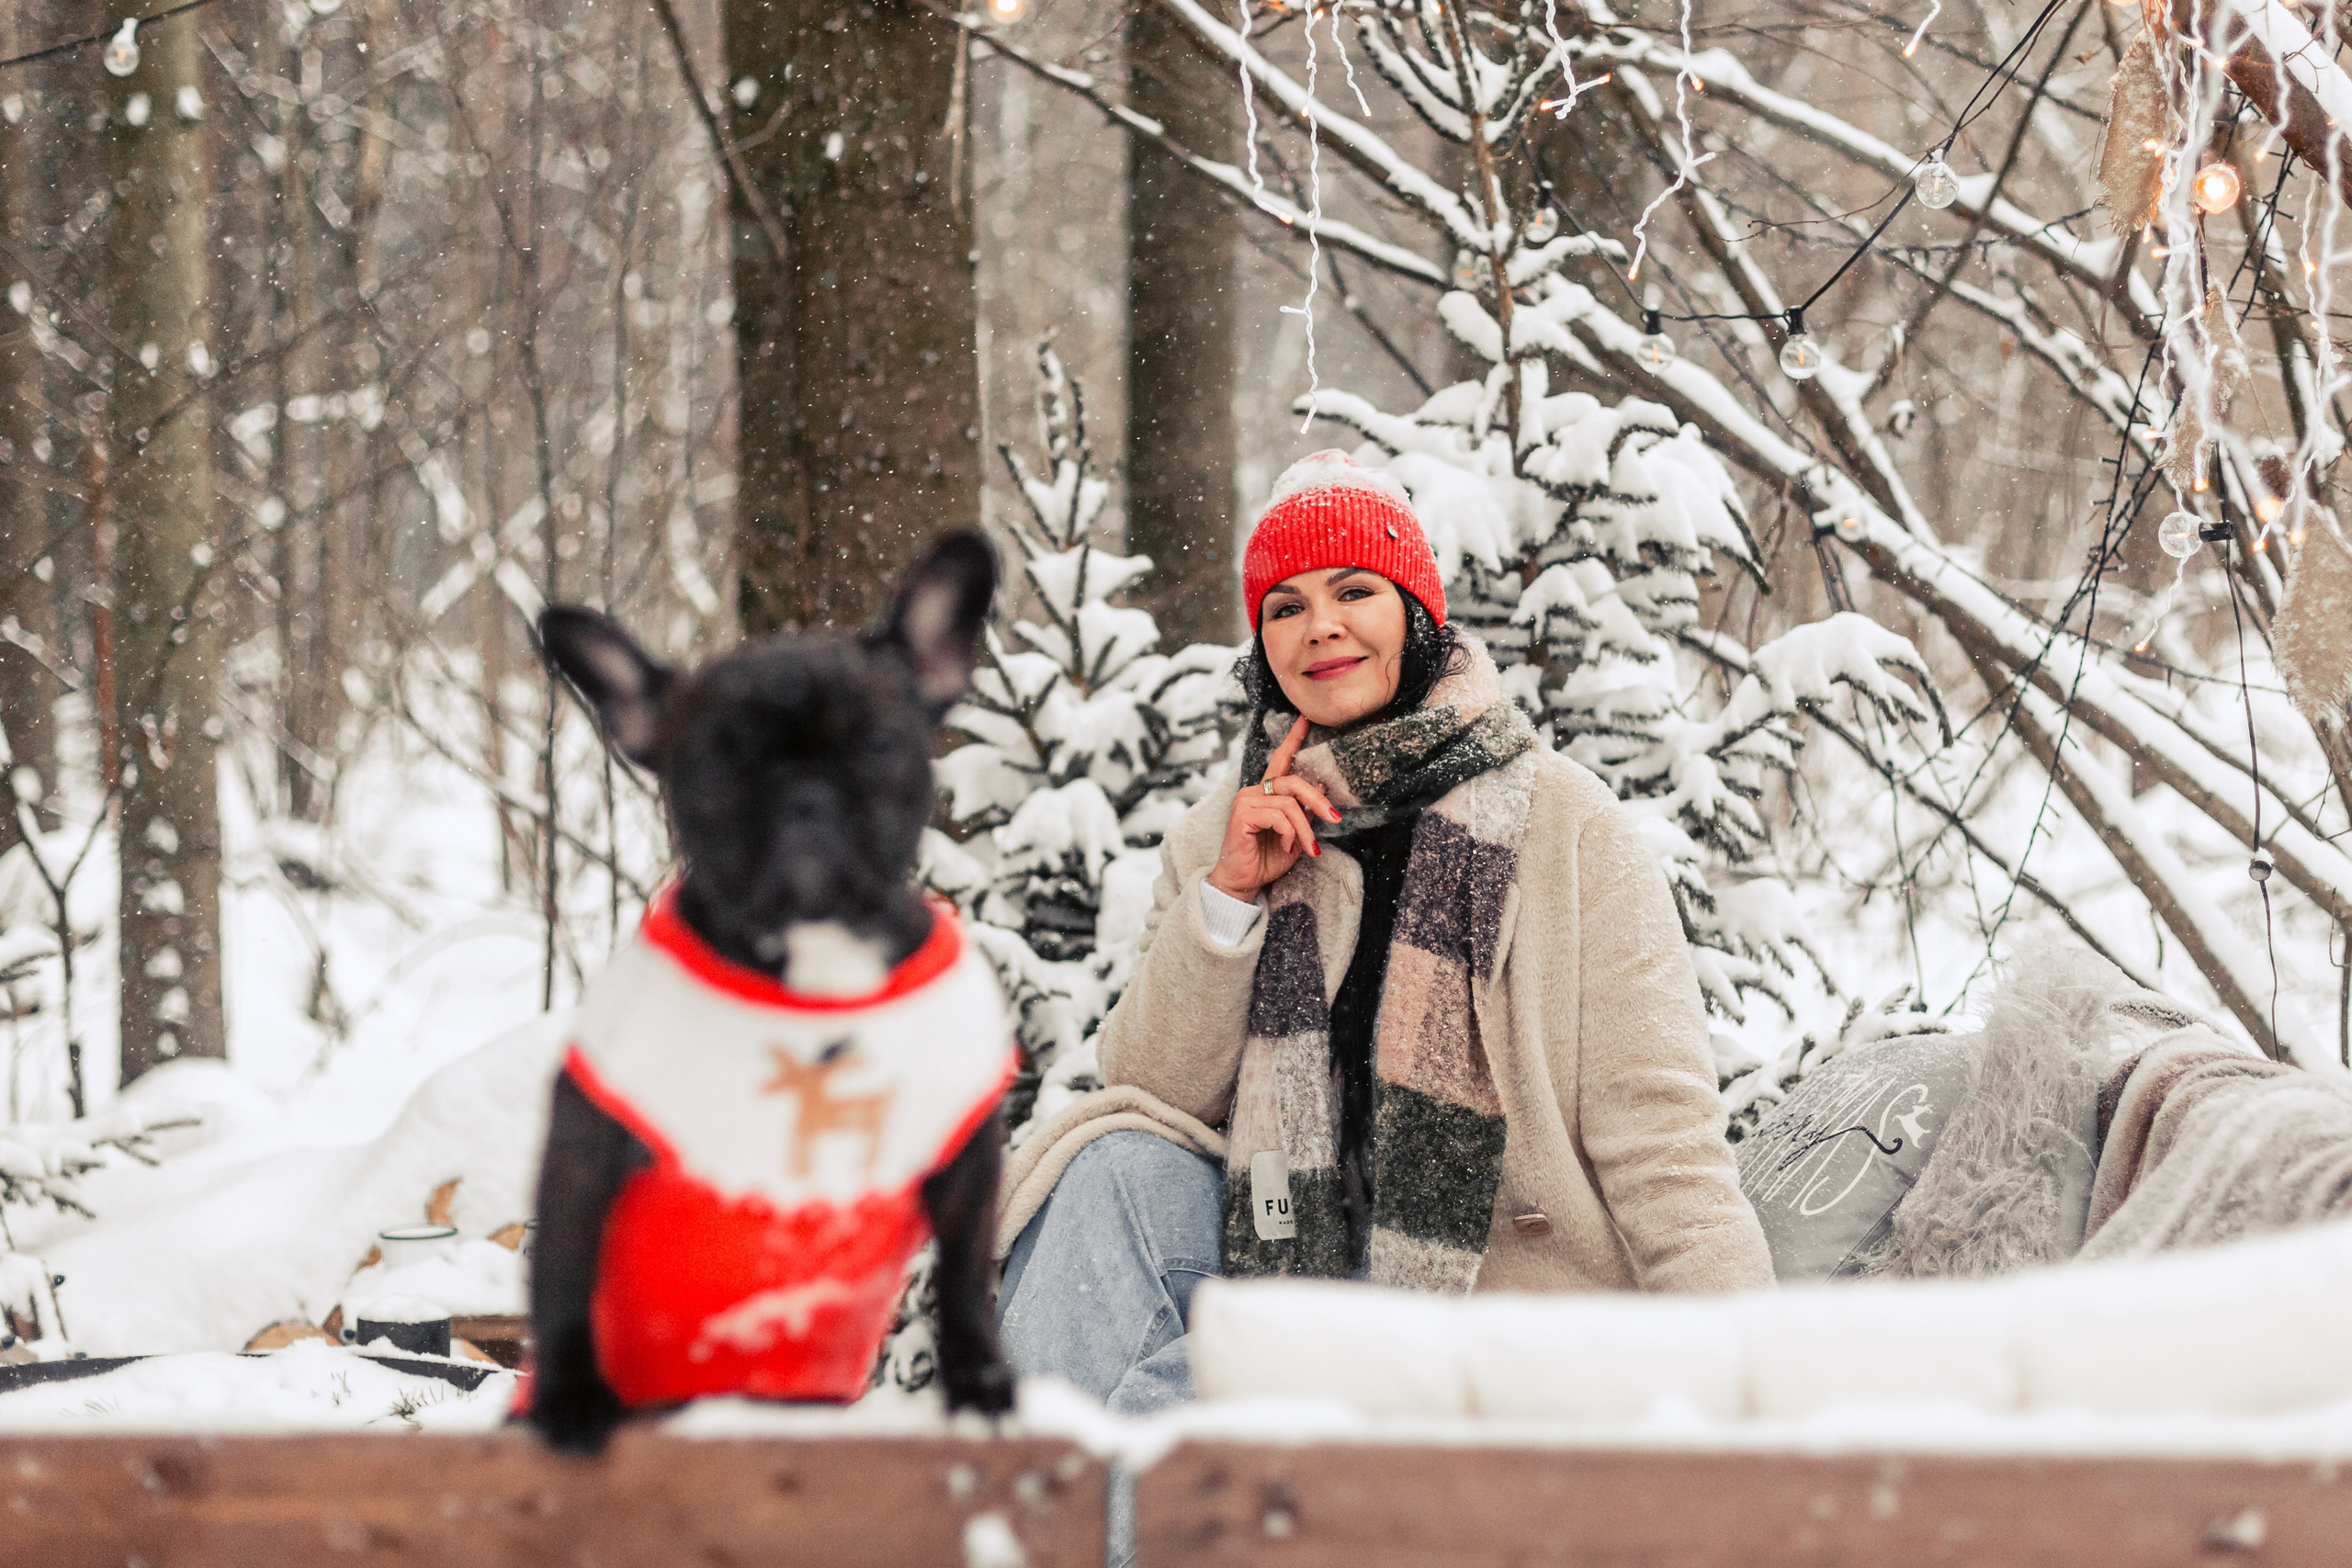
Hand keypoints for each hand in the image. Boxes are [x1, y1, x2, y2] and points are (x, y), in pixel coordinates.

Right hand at [1207, 716, 1340, 899]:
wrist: (1244, 883)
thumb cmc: (1266, 860)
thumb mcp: (1295, 835)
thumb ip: (1305, 813)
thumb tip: (1322, 790)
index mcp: (1266, 794)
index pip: (1280, 760)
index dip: (1293, 739)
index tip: (1306, 720)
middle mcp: (1254, 792)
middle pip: (1292, 782)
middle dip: (1318, 801)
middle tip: (1336, 818)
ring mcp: (1246, 801)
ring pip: (1289, 803)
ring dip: (1305, 829)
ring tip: (1308, 848)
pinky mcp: (1242, 814)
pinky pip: (1278, 816)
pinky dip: (1290, 833)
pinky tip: (1287, 846)